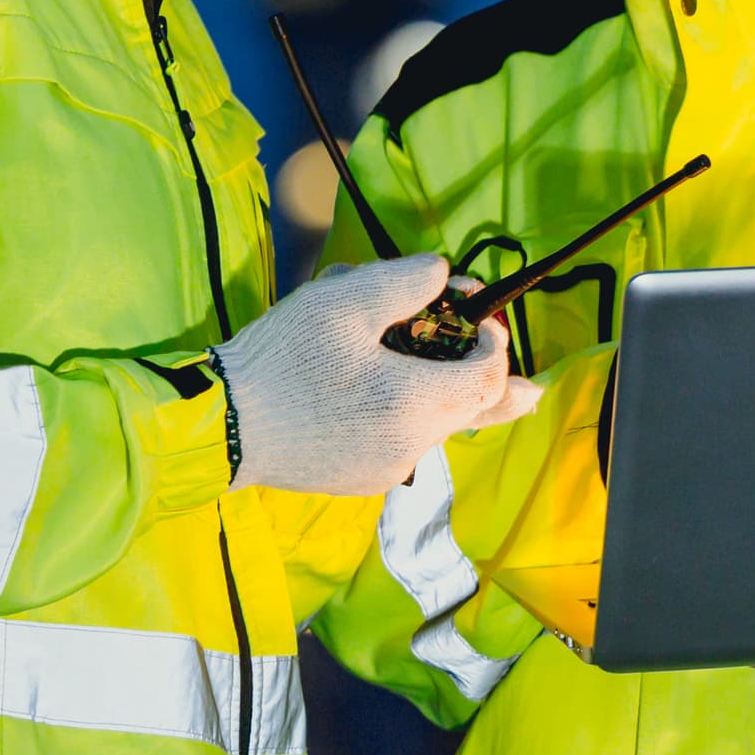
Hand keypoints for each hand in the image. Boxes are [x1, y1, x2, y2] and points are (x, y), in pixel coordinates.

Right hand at [213, 255, 540, 495]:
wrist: (223, 423)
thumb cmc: (283, 358)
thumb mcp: (342, 299)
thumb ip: (403, 281)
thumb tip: (444, 274)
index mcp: (416, 403)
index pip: (488, 378)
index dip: (495, 344)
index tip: (479, 316)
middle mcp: (412, 447)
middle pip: (475, 415)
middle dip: (498, 388)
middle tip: (530, 386)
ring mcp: (386, 470)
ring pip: (438, 431)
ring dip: (445, 397)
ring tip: (433, 367)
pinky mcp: (360, 480)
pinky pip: (405, 446)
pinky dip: (411, 419)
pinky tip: (380, 394)